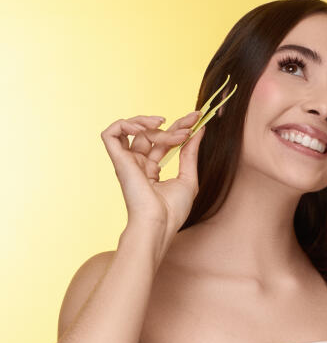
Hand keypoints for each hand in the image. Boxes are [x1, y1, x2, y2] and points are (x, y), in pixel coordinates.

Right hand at [100, 111, 203, 240]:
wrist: (159, 223)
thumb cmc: (172, 210)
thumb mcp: (188, 177)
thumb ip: (190, 152)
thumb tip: (198, 130)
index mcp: (151, 170)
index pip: (162, 141)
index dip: (178, 127)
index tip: (196, 119)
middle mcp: (137, 164)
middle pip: (152, 133)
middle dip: (174, 125)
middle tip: (190, 125)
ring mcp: (127, 162)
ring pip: (135, 131)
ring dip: (152, 123)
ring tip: (166, 126)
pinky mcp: (119, 161)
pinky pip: (111, 134)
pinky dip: (124, 124)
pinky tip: (144, 127)